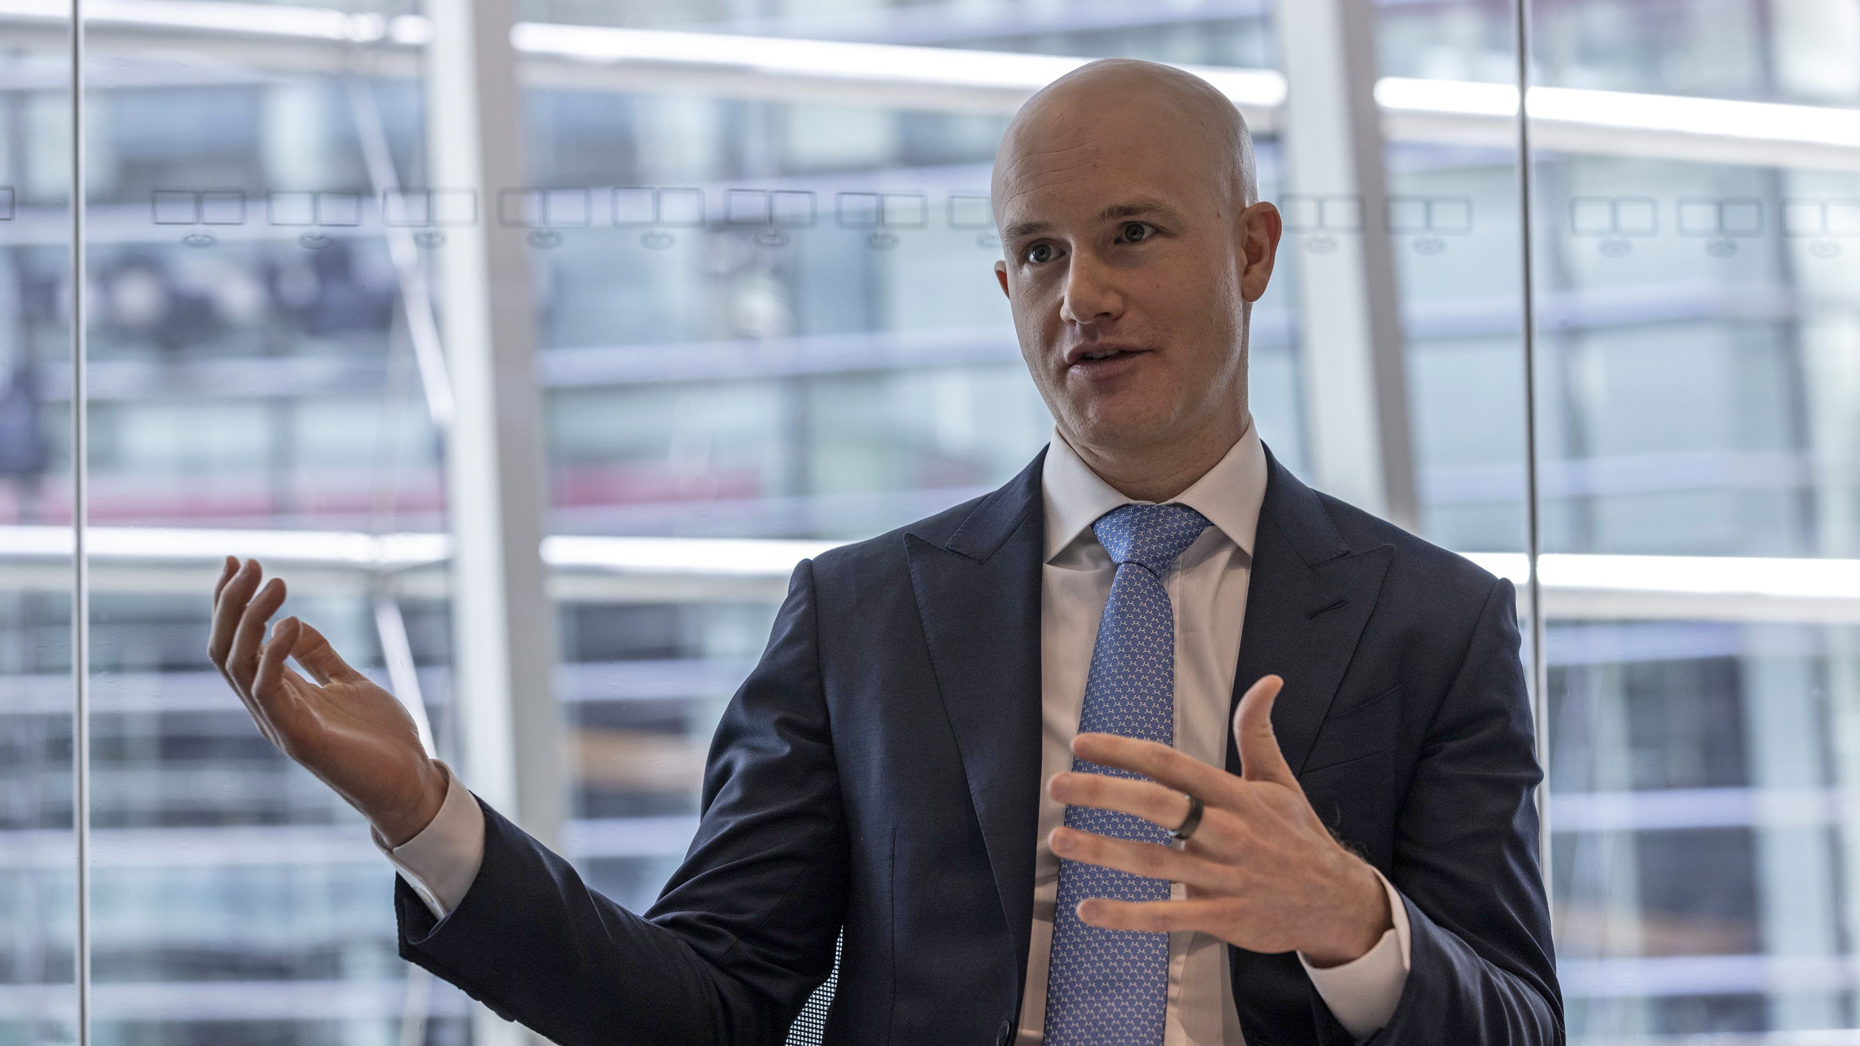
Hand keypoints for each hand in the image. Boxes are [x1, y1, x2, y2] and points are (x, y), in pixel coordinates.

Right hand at [207, 556, 447, 846]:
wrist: (409, 783)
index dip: (229, 602)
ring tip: (275, 582)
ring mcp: (279, 724)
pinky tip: (292, 622)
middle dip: (231, 603)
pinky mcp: (299, 738)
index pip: (237, 642)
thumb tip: (290, 624)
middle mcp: (268, 708)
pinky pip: (269, 692)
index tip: (235, 561)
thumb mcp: (348, 683)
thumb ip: (318, 657)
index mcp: (276, 694)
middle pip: (225, 649)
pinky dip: (274, 654)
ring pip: (237, 666)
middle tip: (248, 563)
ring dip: (250, 619)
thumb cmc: (379, 738)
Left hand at [1046, 674, 1392, 966]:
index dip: (1125, 751)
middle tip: (1057, 784)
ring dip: (1102, 850)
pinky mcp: (1222, 917)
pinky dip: (1127, 915)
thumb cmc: (1297, 837)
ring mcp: (1223, 876)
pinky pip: (1167, 917)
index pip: (1172, 765)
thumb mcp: (1280, 781)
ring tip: (1059, 839)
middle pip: (1158, 806)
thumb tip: (1268, 681)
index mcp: (1235, 795)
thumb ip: (1258, 732)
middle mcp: (1227, 832)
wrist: (1337, 902)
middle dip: (1104, 792)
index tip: (1083, 744)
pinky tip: (1089, 910)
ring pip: (1155, 861)